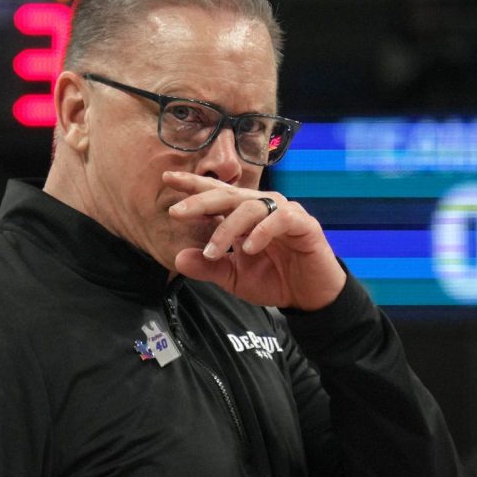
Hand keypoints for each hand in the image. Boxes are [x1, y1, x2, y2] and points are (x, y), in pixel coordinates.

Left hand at [165, 171, 345, 309]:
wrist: (309, 297)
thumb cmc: (274, 280)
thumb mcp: (234, 277)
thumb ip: (209, 267)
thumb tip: (178, 258)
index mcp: (244, 215)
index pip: (216, 194)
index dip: (193, 185)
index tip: (167, 179)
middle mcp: (262, 207)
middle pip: (228, 195)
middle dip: (200, 201)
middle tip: (176, 212)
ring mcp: (284, 212)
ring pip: (250, 207)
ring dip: (227, 229)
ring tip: (213, 251)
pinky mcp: (304, 224)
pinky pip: (280, 219)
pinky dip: (261, 232)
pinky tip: (248, 248)